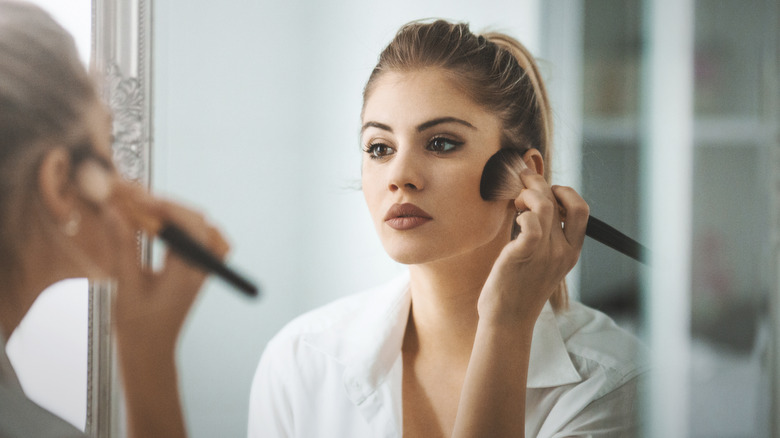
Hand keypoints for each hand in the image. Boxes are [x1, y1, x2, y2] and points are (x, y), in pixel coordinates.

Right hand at [106, 182, 229, 349]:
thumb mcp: (125, 285)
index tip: (139, 198)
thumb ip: (123, 245)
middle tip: (137, 200)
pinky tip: (164, 226)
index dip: (167, 206)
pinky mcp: (198, 272)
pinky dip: (186, 227)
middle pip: (199, 223)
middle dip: (169, 207)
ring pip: (205, 230)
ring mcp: (203, 271)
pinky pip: (204, 241)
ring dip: (179, 215)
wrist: (151, 352)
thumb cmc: (138, 326)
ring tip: (150, 211)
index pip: (190, 226)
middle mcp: (201, 270)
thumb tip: (115, 211)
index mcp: (188, 273)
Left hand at [478, 168, 588, 325]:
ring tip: (516, 201)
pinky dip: (522, 214)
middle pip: (559, 201)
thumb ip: (547, 239)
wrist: (508, 321)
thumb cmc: (519, 289)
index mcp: (571, 252)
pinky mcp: (523, 255)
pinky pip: (531, 224)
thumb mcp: (544, 263)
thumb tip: (537, 206)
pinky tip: (514, 220)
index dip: (565, 192)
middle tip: (522, 181)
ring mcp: (545, 253)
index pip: (581, 209)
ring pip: (544, 205)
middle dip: (539, 183)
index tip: (545, 191)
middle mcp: (562, 251)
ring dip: (528, 193)